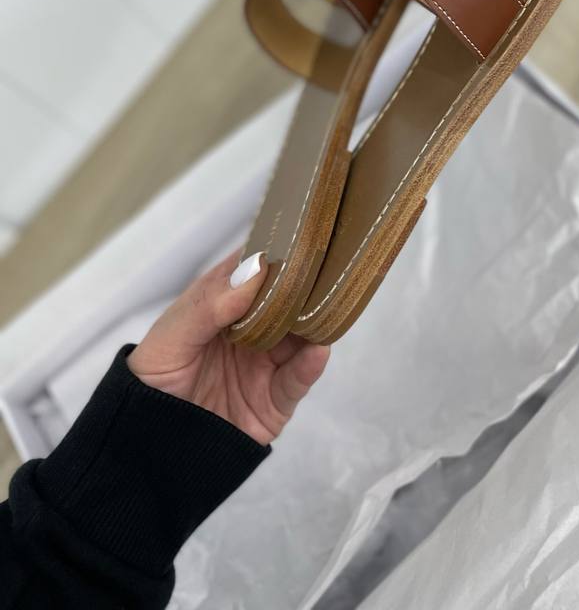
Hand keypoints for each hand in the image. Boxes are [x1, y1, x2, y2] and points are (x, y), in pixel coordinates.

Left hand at [129, 250, 329, 445]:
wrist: (148, 448)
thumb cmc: (153, 378)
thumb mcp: (171, 336)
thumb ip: (210, 304)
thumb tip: (256, 269)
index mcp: (226, 302)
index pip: (256, 268)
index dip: (277, 249)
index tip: (299, 235)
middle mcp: (253, 327)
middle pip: (289, 298)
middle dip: (307, 283)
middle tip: (324, 267)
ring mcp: (268, 362)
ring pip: (302, 333)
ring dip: (315, 318)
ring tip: (326, 305)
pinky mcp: (277, 399)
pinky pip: (299, 378)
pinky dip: (312, 363)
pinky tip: (316, 349)